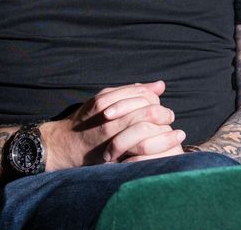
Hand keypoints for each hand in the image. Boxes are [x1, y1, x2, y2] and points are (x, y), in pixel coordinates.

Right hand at [41, 81, 181, 170]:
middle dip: (163, 114)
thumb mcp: (105, 100)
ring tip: (175, 134)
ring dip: (164, 132)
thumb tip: (160, 85)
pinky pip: (139, 149)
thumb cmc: (87, 120)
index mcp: (106, 100)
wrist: (65, 145)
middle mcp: (108, 116)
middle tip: (171, 118)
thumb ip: (131, 92)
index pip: (141, 94)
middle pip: (145, 110)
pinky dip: (156, 146)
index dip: (155, 99)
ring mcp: (110, 135)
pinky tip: (165, 148)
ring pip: (144, 128)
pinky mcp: (112, 154)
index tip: (163, 106)